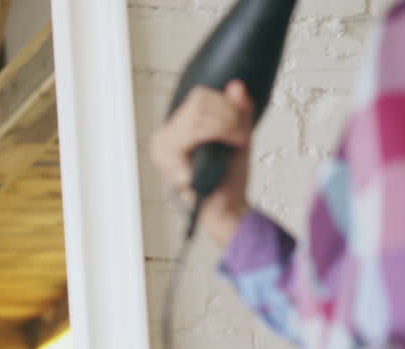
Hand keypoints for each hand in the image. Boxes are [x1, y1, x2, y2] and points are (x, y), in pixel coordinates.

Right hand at [150, 80, 254, 245]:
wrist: (227, 207)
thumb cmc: (228, 179)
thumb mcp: (238, 136)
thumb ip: (237, 111)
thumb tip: (236, 86)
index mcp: (177, 131)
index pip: (200, 96)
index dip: (226, 104)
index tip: (240, 124)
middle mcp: (165, 137)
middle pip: (199, 101)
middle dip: (228, 115)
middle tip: (240, 135)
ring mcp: (165, 147)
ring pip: (199, 113)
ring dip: (226, 125)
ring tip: (236, 141)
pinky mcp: (169, 156)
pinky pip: (197, 129)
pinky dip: (219, 134)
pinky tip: (227, 147)